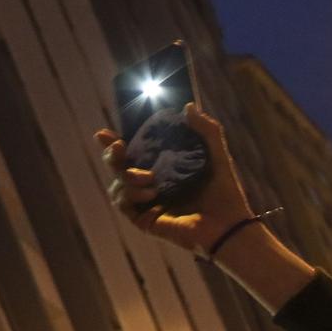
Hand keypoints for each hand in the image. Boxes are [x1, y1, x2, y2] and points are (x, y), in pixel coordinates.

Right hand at [97, 106, 254, 255]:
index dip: (113, 142)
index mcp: (163, 167)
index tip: (103, 133)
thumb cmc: (225, 192)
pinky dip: (130, 194)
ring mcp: (145, 202)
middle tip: (118, 147)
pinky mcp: (144, 219)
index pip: (132, 152)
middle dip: (111, 154)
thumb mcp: (217, 155)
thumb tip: (188, 106)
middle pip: (117, 166)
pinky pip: (122, 202)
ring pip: (117, 184)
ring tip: (149, 179)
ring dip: (127, 176)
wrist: (228, 223)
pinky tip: (149, 194)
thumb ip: (207, 130)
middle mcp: (150, 183)